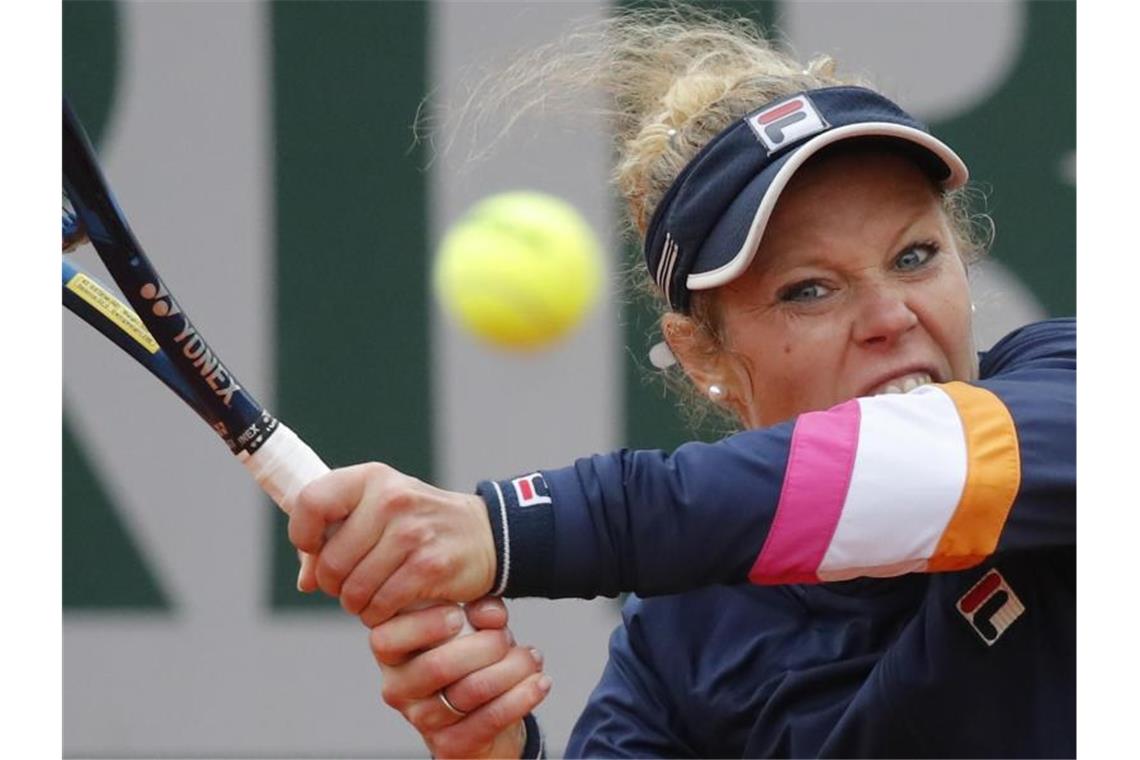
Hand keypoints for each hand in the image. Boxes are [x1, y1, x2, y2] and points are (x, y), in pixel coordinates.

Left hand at [289, 463, 497, 624]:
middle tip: (352, 584)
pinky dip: (380, 614)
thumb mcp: (377, 512)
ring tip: (373, 595)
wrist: (484, 534)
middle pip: (330, 561)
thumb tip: (306, 581)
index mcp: (371, 479)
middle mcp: (391, 499)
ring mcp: (412, 532)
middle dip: (334, 584)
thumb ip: (335, 537)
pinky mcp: (430, 565)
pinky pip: (382, 605)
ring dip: (357, 604)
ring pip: (354, 589)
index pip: (311, 502)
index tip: (316, 549)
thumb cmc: (418, 524)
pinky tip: (390, 605)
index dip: (303, 535)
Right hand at [373, 598, 550, 758]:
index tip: (458, 615)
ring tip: (530, 659)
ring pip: (470, 691)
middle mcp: (398, 688)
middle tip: (505, 638)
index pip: (386, 638)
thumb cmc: (470, 657)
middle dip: (484, 646)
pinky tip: (539, 683)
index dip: (424, 625)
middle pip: (437, 666)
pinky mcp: (449, 745)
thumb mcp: (471, 623)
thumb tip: (490, 614)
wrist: (483, 713)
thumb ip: (477, 608)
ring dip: (511, 670)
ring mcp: (421, 720)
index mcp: (392, 652)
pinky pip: (490, 719)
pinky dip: (521, 697)